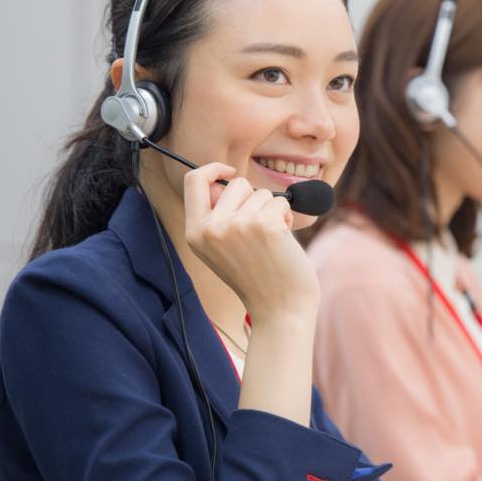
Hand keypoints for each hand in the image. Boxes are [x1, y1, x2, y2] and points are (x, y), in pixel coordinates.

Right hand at [183, 163, 319, 324]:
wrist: (280, 310)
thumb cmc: (257, 278)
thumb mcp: (221, 249)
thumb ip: (217, 216)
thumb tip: (225, 180)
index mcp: (195, 233)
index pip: (194, 181)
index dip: (213, 169)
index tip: (229, 171)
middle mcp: (211, 228)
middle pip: (236, 183)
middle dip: (255, 200)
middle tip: (260, 230)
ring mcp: (237, 225)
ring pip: (262, 193)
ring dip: (273, 212)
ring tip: (271, 241)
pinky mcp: (264, 225)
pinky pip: (281, 203)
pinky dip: (287, 218)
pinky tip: (283, 242)